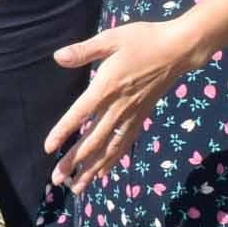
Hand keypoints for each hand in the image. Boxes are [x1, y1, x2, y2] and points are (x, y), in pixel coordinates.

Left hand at [43, 16, 215, 191]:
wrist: (179, 49)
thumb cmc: (143, 40)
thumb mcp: (111, 39)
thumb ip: (84, 51)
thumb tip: (58, 56)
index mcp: (106, 87)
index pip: (80, 114)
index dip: (63, 131)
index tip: (48, 148)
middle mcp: (118, 106)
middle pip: (93, 140)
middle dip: (74, 162)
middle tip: (56, 180)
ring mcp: (132, 114)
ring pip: (109, 148)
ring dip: (92, 168)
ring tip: (77, 187)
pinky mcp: (141, 117)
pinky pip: (125, 143)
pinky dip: (113, 159)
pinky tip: (103, 172)